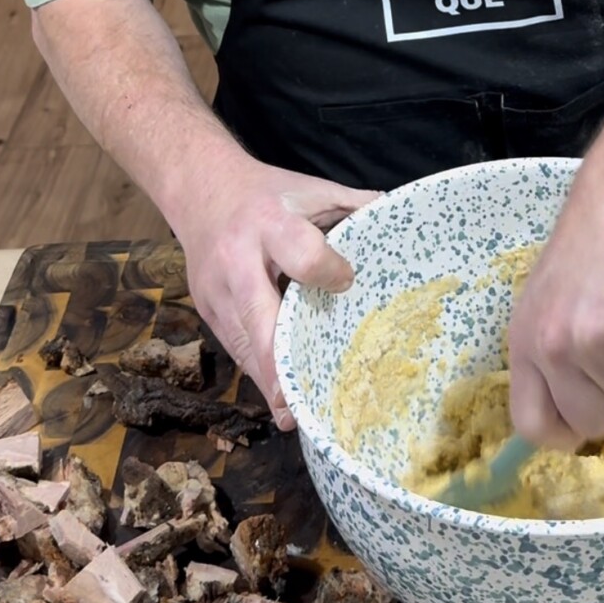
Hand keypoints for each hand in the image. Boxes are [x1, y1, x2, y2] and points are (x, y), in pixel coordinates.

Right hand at [175, 158, 380, 429]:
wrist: (200, 188)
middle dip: (279, 362)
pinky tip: (280, 396)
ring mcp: (217, 292)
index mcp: (270, 224)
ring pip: (244, 344)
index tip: (346, 283)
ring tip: (294, 414)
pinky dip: (259, 371)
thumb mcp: (311, 188)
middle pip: (259, 317)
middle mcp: (238, 261)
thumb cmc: (267, 192)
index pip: (302, 254)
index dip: (327, 272)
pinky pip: (235, 348)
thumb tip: (403, 219)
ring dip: (269, 380)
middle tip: (298, 404)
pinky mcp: (207, 311)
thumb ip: (354, 206)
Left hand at [507, 163, 603, 449]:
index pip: (531, 424)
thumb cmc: (588, 252)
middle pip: (589, 421)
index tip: (580, 428)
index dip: (561, 435)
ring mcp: (593, 342)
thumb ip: (551, 356)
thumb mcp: (547, 305)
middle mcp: (552, 348)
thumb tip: (571, 422)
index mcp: (523, 343)